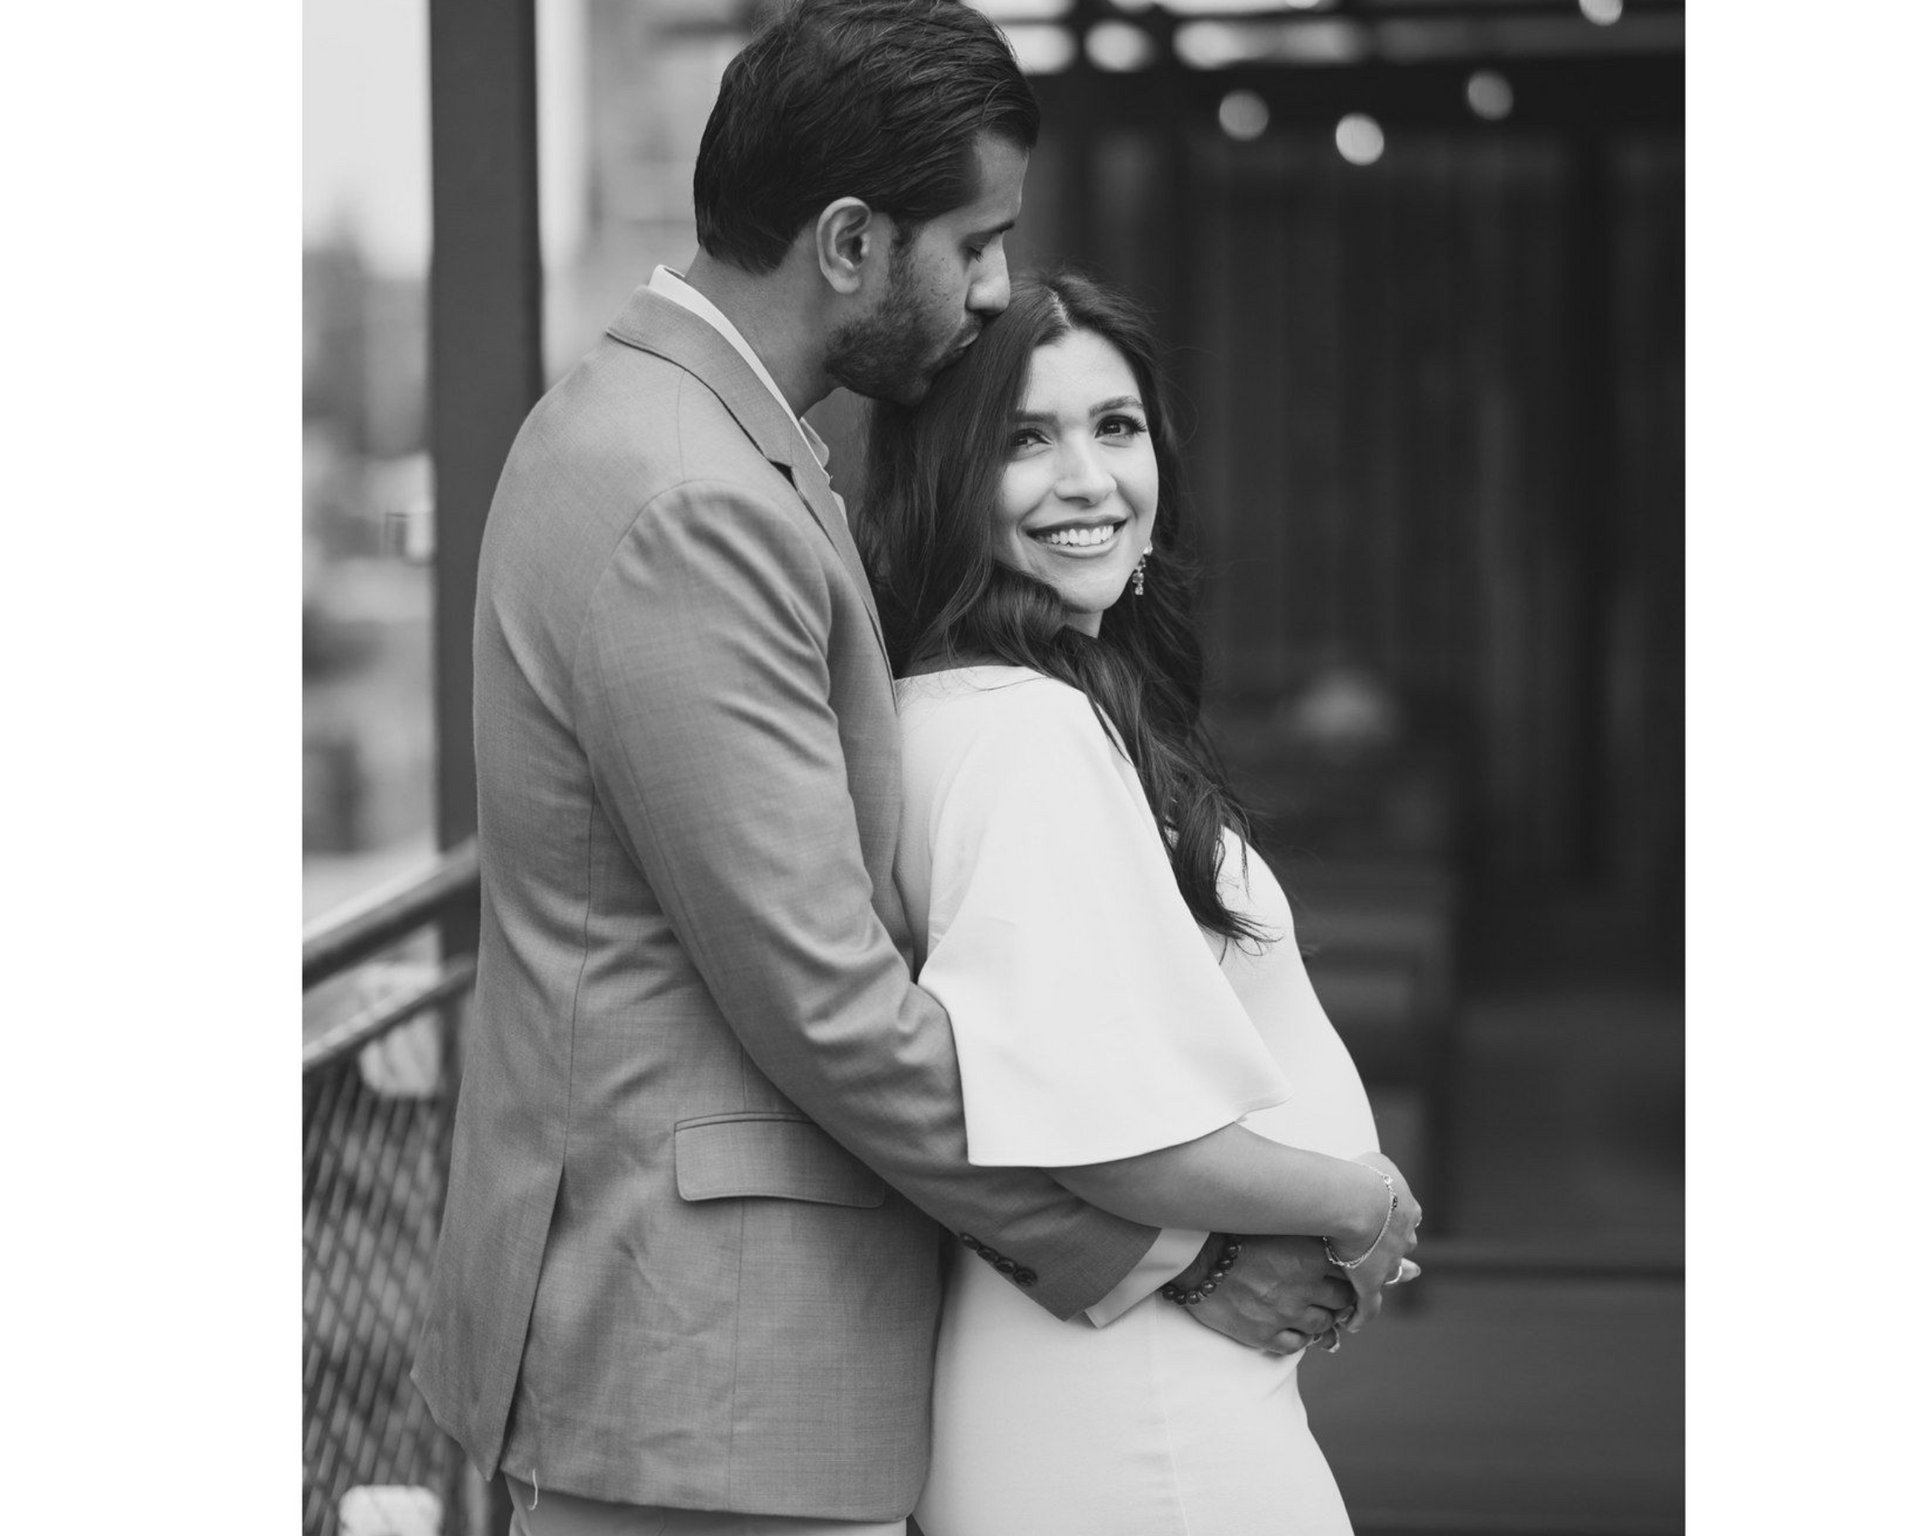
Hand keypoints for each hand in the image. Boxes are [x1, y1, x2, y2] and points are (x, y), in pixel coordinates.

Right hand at [1177, 1234, 1356, 1354]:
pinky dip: (1300, 1338)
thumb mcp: (1279, 1227)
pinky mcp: (1266, 1335)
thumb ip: (1310, 1238)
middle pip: (1340, 1302)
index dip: (1346, 1276)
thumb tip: (1335, 1246)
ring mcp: (1286, 1314)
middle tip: (1329, 1294)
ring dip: (1321, 1319)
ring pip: (1322, 1325)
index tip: (1340, 1276)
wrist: (1196, 1259)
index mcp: (1310, 1257)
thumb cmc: (1235, 1235)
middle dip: (1337, 1299)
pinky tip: (1294, 1328)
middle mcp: (1304, 1288)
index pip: (1348, 1275)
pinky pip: (1297, 1345)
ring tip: (1310, 1310)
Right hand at [1332, 1152, 1422, 1330]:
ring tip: (1363, 1286)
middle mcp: (1402, 1238)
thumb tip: (1369, 1164)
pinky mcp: (1370, 1282)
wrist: (1357, 1202)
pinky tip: (1353, 1322)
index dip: (1395, 1221)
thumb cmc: (1362, 1177)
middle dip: (1393, 1250)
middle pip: (1401, 1247)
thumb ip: (1374, 1167)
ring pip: (1388, 1275)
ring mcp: (1388, 1263)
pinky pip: (1368, 1305)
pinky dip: (1361, 1314)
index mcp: (1406, 1209)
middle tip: (1382, 1255)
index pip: (1405, 1219)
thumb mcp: (1375, 1162)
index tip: (1387, 1224)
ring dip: (1379, 1279)